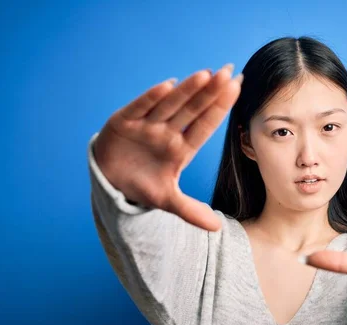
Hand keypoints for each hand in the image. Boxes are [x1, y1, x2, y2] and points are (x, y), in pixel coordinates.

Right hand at [94, 64, 242, 231]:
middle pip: (192, 110)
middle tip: (230, 73)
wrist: (108, 183)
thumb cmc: (141, 185)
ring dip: (187, 91)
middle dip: (210, 93)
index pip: (205, 126)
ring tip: (207, 75)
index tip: (238, 89)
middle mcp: (166, 133)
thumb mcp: (167, 201)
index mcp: (180, 148)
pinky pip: (139, 108)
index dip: (220, 109)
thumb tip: (216, 228)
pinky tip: (168, 85)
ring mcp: (146, 126)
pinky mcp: (122, 123)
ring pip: (170, 105)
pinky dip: (151, 98)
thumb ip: (190, 211)